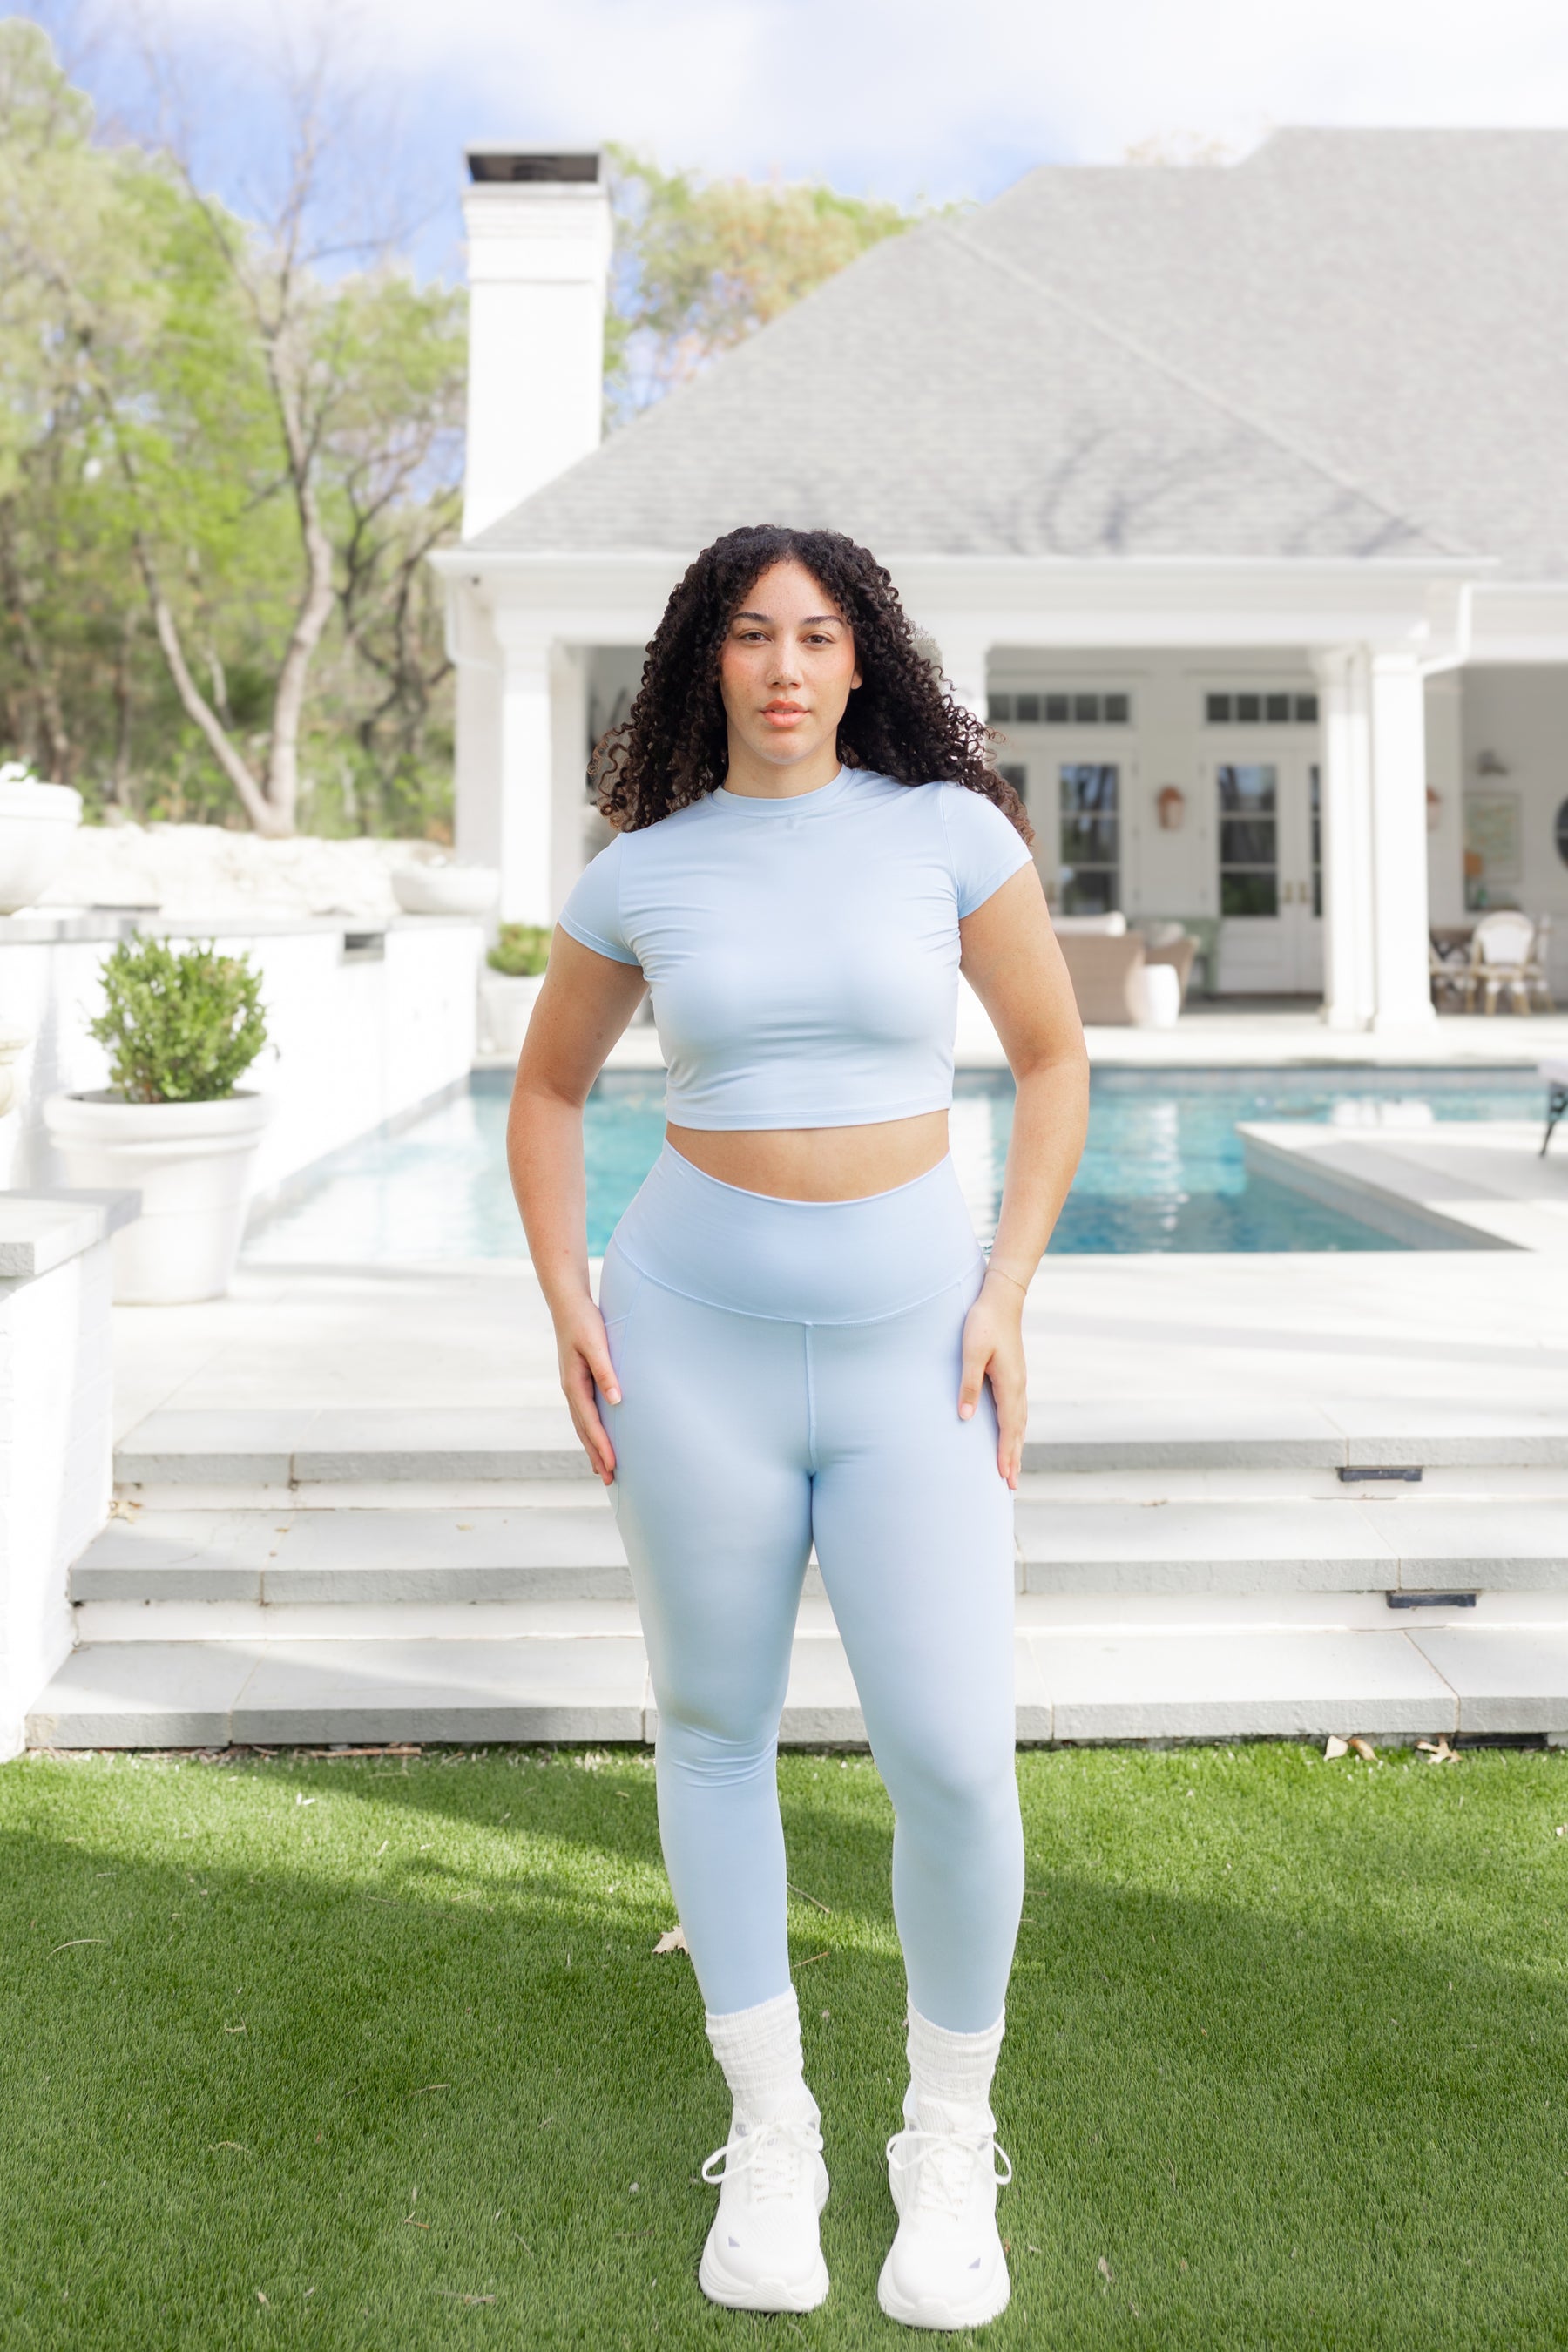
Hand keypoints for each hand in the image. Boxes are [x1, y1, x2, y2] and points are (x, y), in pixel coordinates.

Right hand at [554, 1293, 620, 1486]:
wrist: (568, 1304)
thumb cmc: (585, 1321)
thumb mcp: (596, 1344)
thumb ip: (606, 1372)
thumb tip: (616, 1401)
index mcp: (573, 1384)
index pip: (591, 1423)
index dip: (602, 1445)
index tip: (613, 1465)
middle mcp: (570, 1390)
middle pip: (584, 1430)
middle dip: (596, 1455)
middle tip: (610, 1480)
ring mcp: (571, 1387)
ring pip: (582, 1425)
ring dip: (592, 1447)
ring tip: (603, 1469)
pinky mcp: (576, 1381)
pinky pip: (583, 1414)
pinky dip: (589, 1431)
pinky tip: (596, 1438)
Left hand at [958, 1273, 1027, 1488]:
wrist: (1001, 1298)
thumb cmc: (983, 1322)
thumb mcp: (972, 1352)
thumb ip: (968, 1384)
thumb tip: (965, 1417)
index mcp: (1010, 1385)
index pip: (1008, 1428)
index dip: (1005, 1453)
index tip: (1003, 1477)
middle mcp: (1018, 1387)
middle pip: (1017, 1431)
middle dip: (1014, 1458)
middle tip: (1011, 1486)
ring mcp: (1018, 1381)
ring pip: (1020, 1422)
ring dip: (1017, 1446)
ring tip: (1013, 1468)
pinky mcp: (1014, 1375)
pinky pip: (1017, 1411)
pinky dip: (1016, 1430)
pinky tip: (1012, 1434)